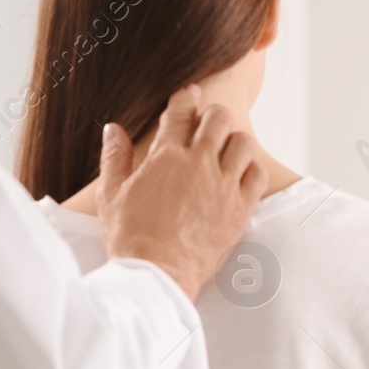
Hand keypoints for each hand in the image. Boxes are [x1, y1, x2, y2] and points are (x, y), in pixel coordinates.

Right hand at [96, 85, 268, 299]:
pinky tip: (239, 176)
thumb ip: (114, 157)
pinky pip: (257, 175)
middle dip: (212, 115)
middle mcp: (198, 164)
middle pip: (218, 118)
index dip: (185, 97)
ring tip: (226, 150)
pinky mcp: (240, 209)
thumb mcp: (111, 194)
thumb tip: (113, 128)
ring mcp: (223, 186)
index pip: (180, 111)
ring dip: (234, 140)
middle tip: (207, 123)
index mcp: (165, 155)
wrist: (158, 274)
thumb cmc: (129, 237)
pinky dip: (251, 170)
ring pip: (243, 143)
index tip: (188, 95)